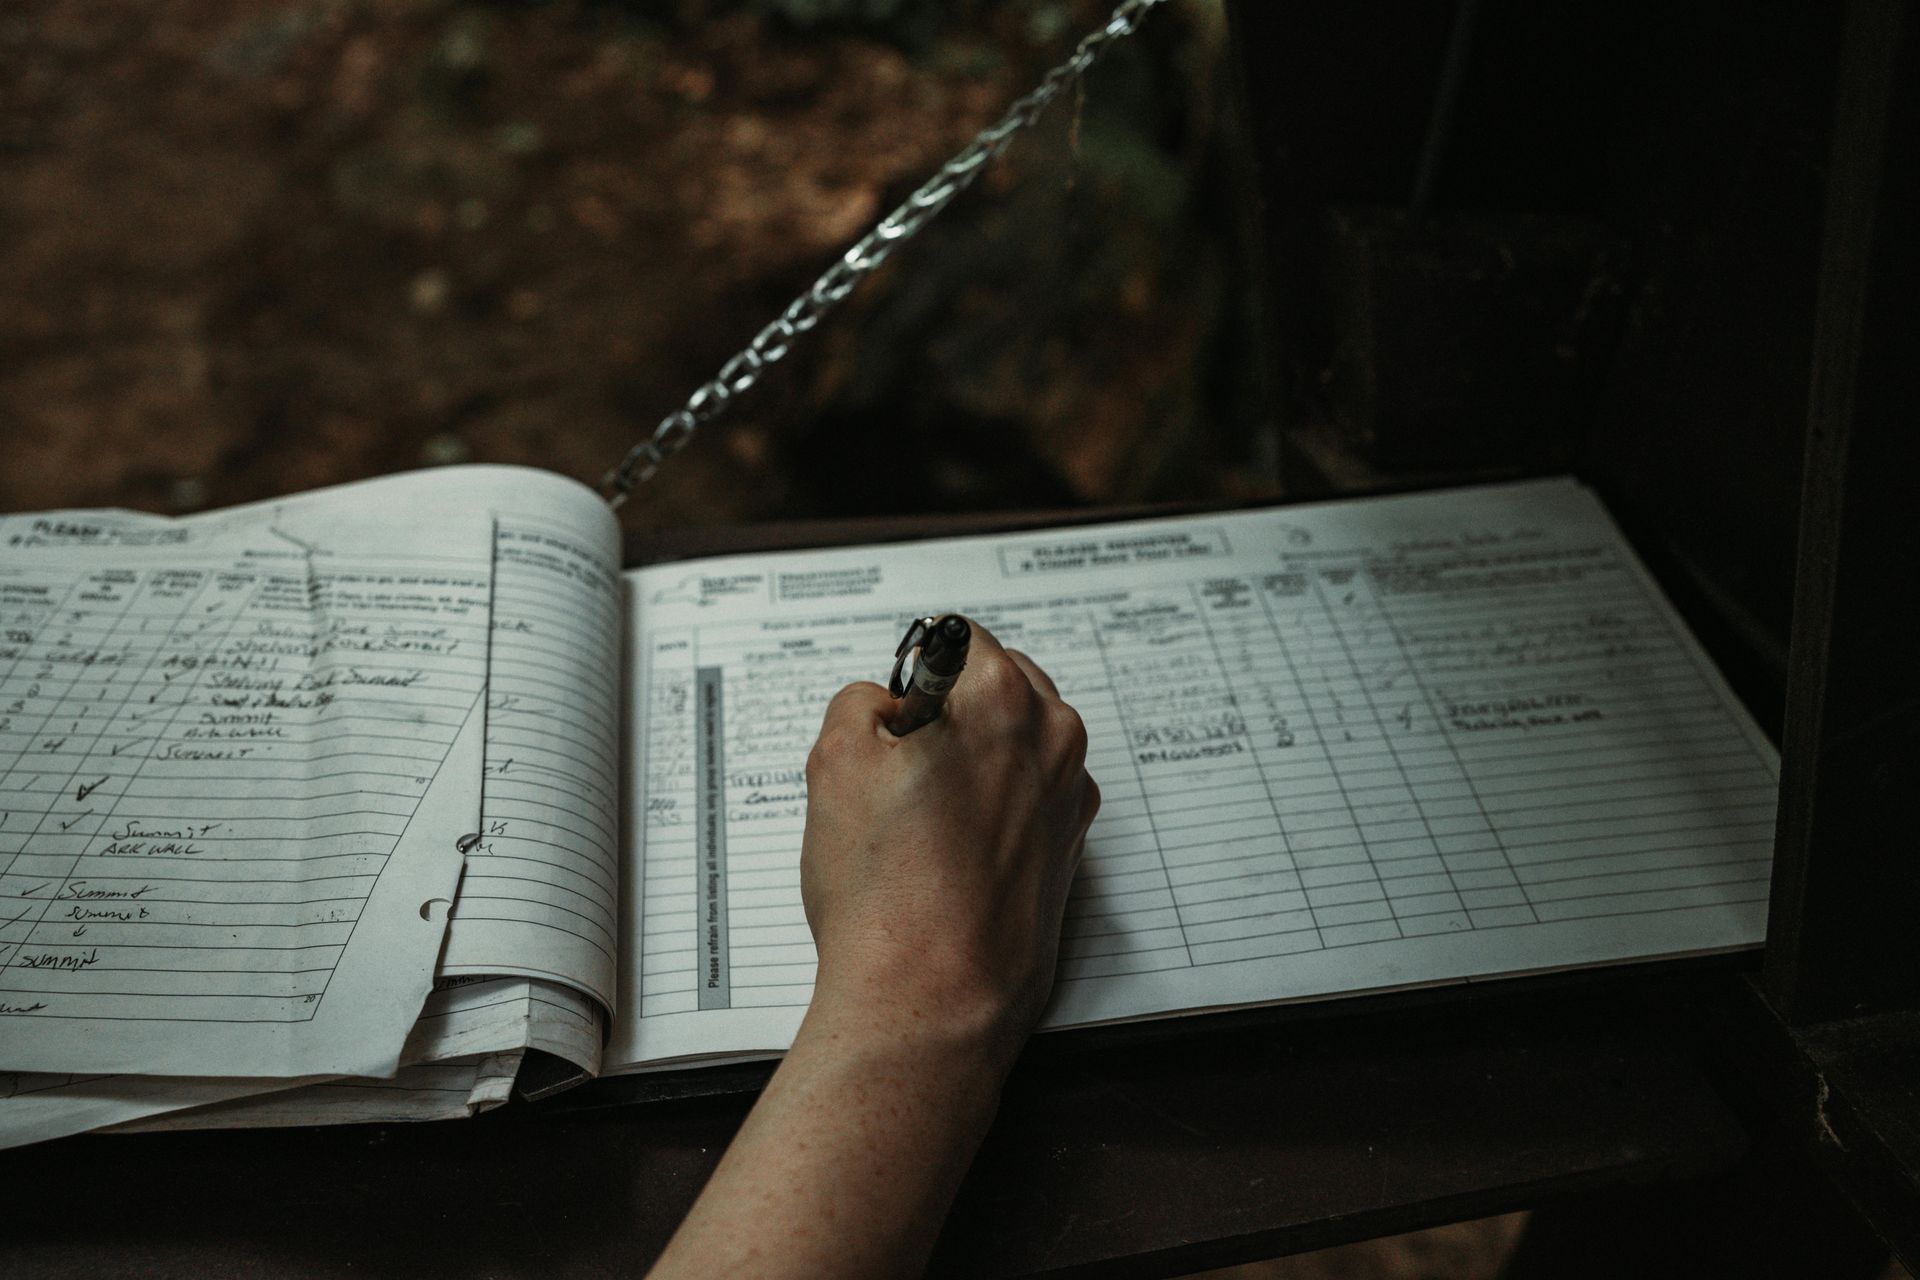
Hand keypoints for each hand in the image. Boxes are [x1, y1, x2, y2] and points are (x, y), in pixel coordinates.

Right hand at [800, 620, 1098, 1066]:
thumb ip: (861, 700)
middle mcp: (1054, 742)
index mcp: (1007, 699)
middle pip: (995, 691)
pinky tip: (945, 858)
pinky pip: (1023, 803)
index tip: (892, 717)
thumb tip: (889, 704)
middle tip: (895, 773)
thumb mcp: (835, 758)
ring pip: (1011, 749)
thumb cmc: (885, 892)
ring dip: (970, 766)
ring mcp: (1068, 800)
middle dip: (947, 718)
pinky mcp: (1067, 852)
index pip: (958, 640)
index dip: (911, 676)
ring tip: (915, 826)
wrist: (929, 1001)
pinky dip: (990, 814)